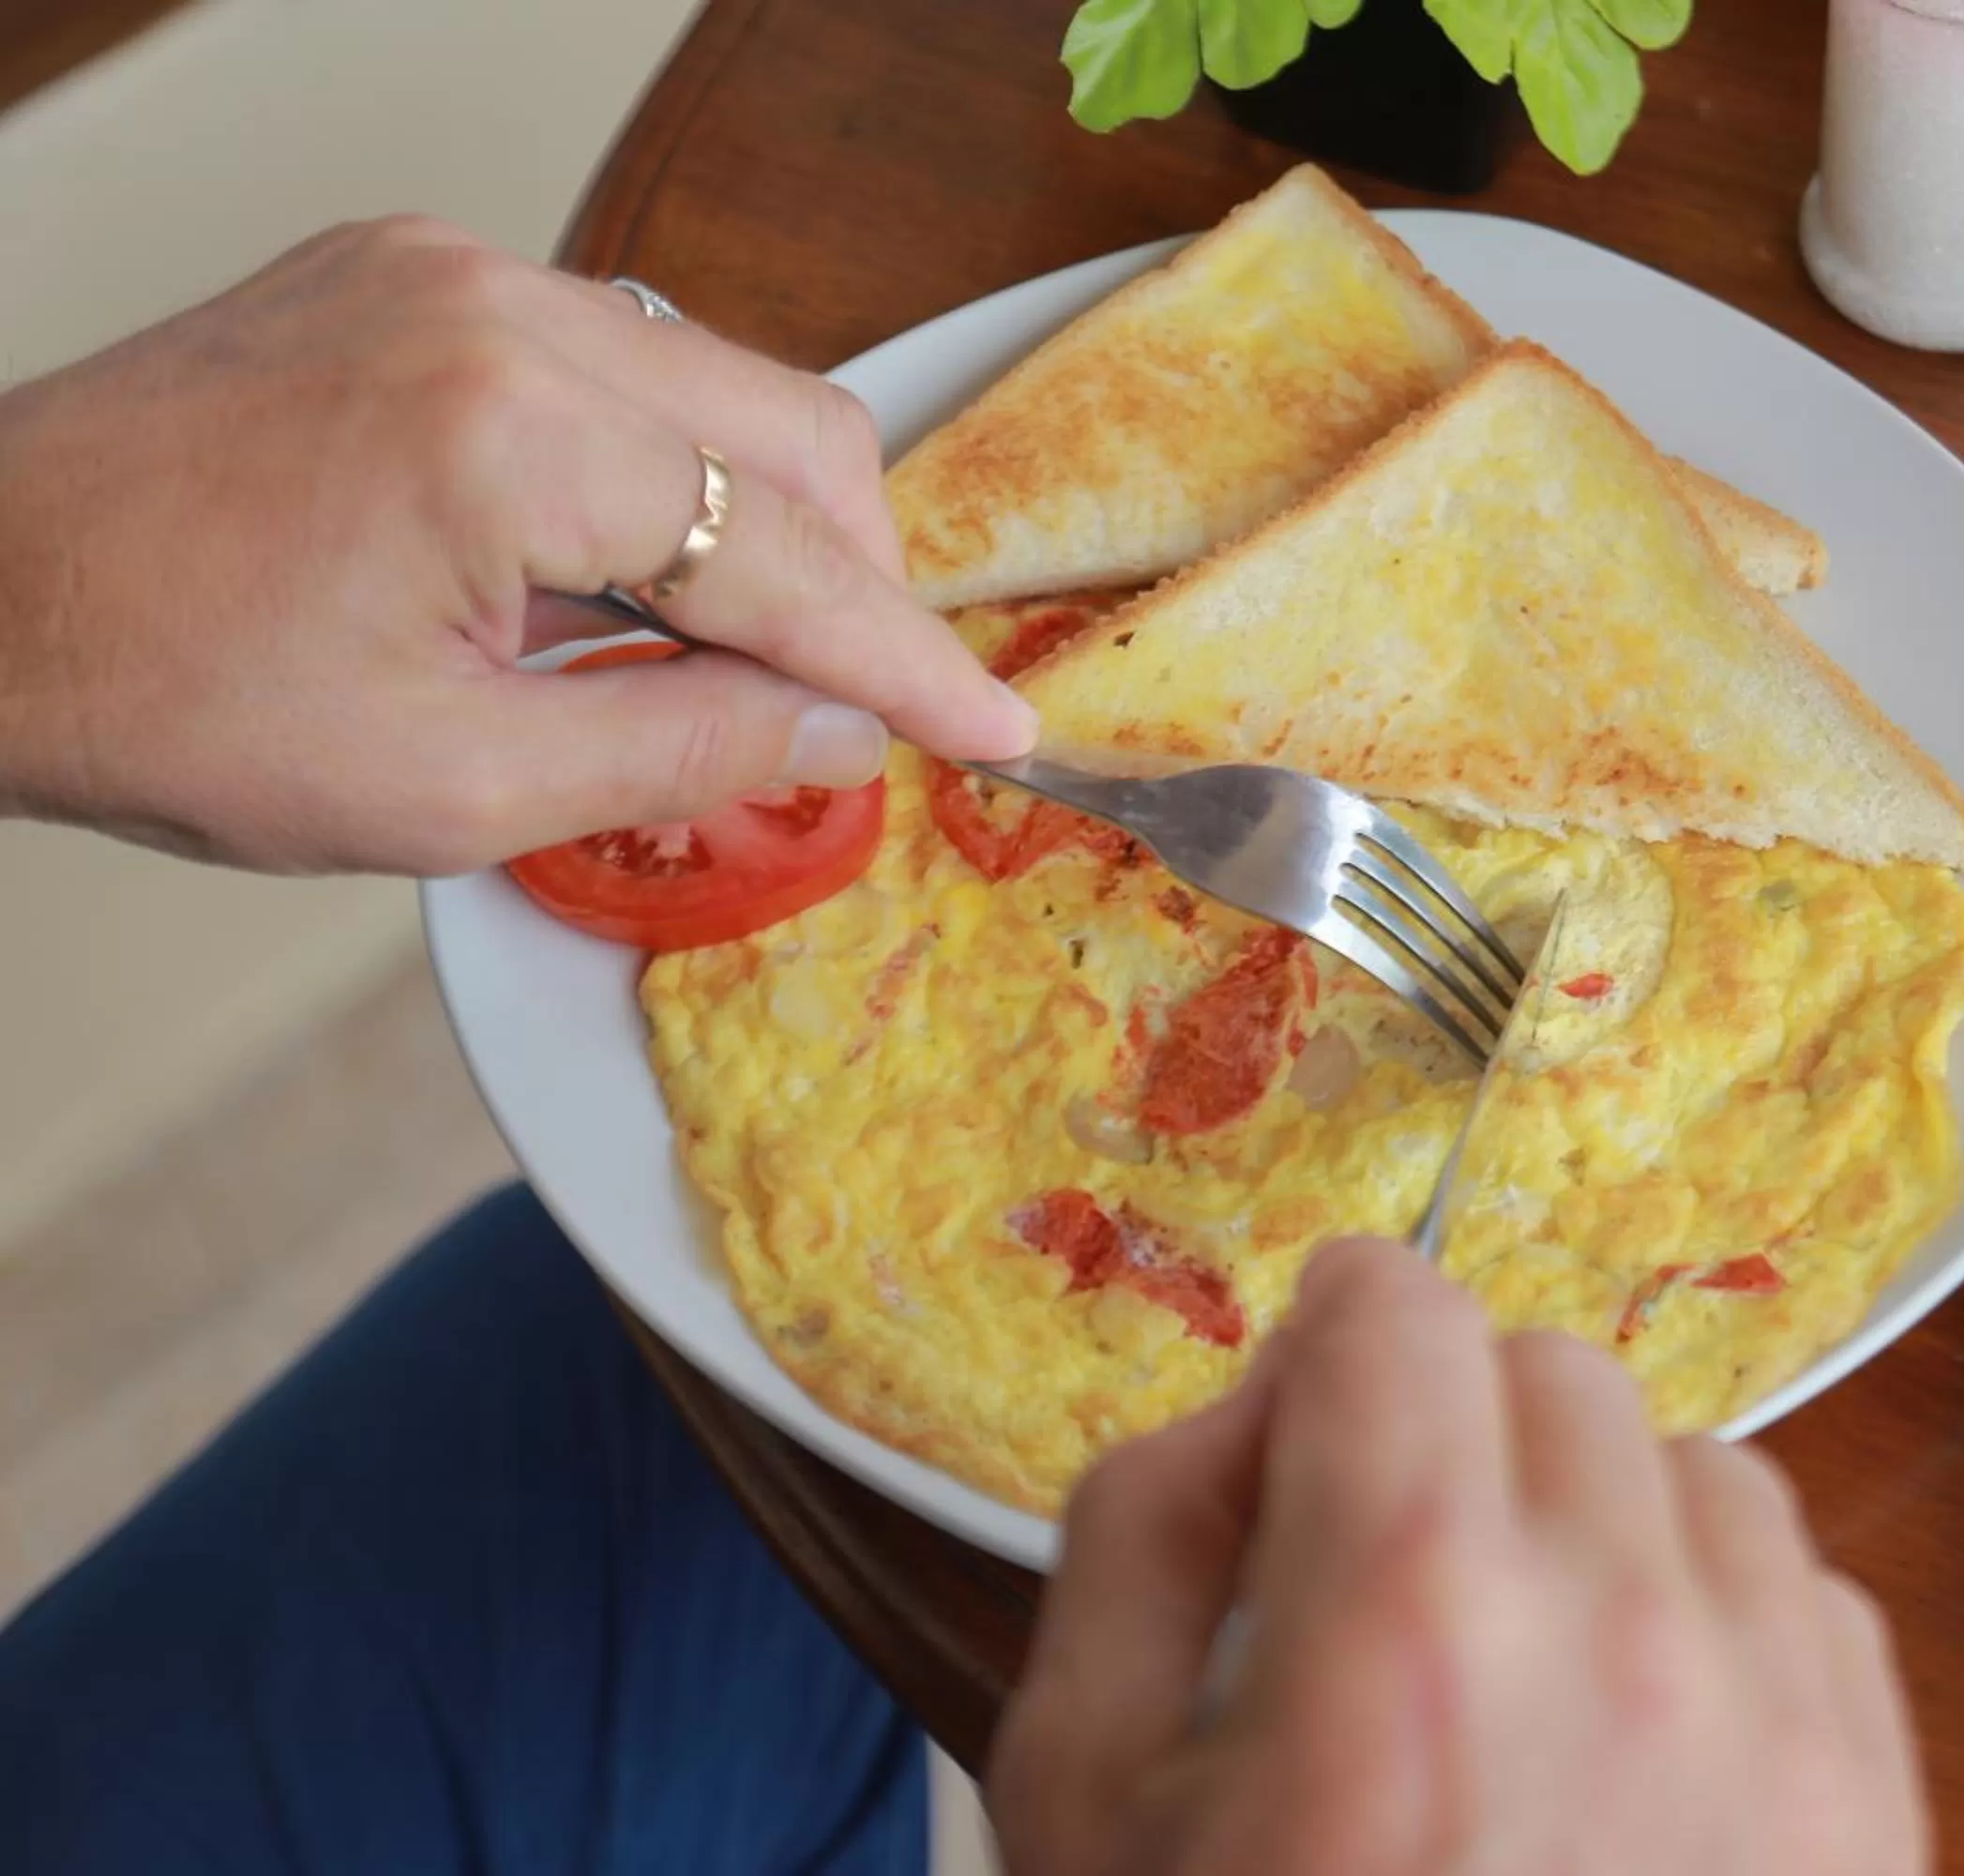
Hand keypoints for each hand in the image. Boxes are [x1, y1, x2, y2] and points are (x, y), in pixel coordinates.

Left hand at [0, 216, 1033, 874]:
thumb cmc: (163, 696)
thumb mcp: (448, 787)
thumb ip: (679, 753)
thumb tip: (838, 731)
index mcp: (512, 434)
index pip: (787, 559)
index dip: (904, 663)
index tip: (996, 728)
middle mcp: (501, 306)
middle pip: (794, 428)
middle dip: (854, 577)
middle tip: (859, 701)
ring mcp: (453, 269)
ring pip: (718, 382)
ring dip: (760, 521)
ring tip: (733, 650)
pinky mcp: (414, 269)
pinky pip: (616, 358)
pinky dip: (661, 467)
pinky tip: (625, 565)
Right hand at [993, 1239, 1929, 1875]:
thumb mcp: (1075, 1798)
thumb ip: (1140, 1534)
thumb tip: (1258, 1412)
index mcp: (1410, 1620)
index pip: (1399, 1307)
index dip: (1330, 1336)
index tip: (1315, 1409)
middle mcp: (1624, 1635)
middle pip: (1547, 1369)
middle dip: (1450, 1432)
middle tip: (1389, 1571)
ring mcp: (1781, 1720)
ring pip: (1694, 1463)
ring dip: (1597, 1516)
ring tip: (1525, 1666)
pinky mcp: (1877, 1804)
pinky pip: (1806, 1588)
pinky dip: (1715, 1615)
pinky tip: (1635, 1740)